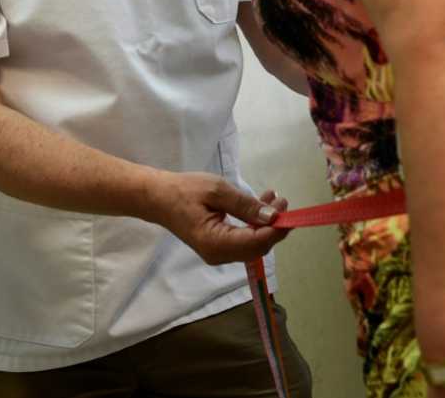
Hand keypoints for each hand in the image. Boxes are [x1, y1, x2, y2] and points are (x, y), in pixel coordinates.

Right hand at [148, 171, 290, 264]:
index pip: (256, 242)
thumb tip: (273, 216)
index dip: (276, 228)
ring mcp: (218, 254)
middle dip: (274, 226)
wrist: (157, 198)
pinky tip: (261, 206)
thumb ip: (245, 205)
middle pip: (257, 247)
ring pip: (252, 245)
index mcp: (216, 243)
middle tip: (282, 200)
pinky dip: (255, 225)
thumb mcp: (216, 190)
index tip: (287, 209)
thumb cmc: (183, 191)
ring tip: (274, 198)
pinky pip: (243, 241)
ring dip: (267, 224)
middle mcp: (219, 255)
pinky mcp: (218, 247)